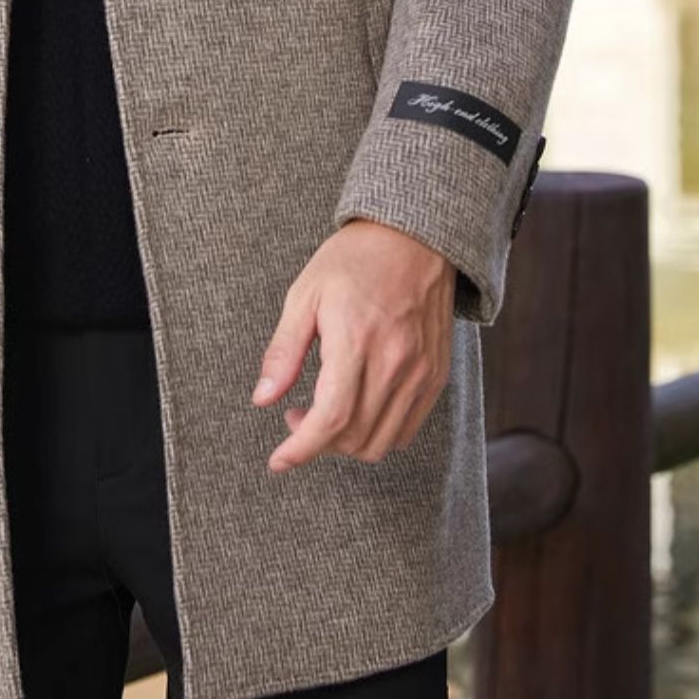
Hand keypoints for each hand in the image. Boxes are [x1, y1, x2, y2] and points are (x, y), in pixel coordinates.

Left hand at [253, 219, 454, 469]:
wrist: (414, 237)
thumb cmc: (353, 261)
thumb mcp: (304, 295)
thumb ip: (284, 351)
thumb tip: (262, 399)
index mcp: (356, 339)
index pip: (330, 418)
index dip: (301, 449)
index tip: (279, 461)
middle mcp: (394, 362)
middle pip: (354, 437)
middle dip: (317, 442)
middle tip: (295, 415)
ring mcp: (420, 372)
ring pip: (382, 442)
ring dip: (346, 443)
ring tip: (325, 412)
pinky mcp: (435, 375)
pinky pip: (406, 429)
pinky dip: (377, 433)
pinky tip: (357, 408)